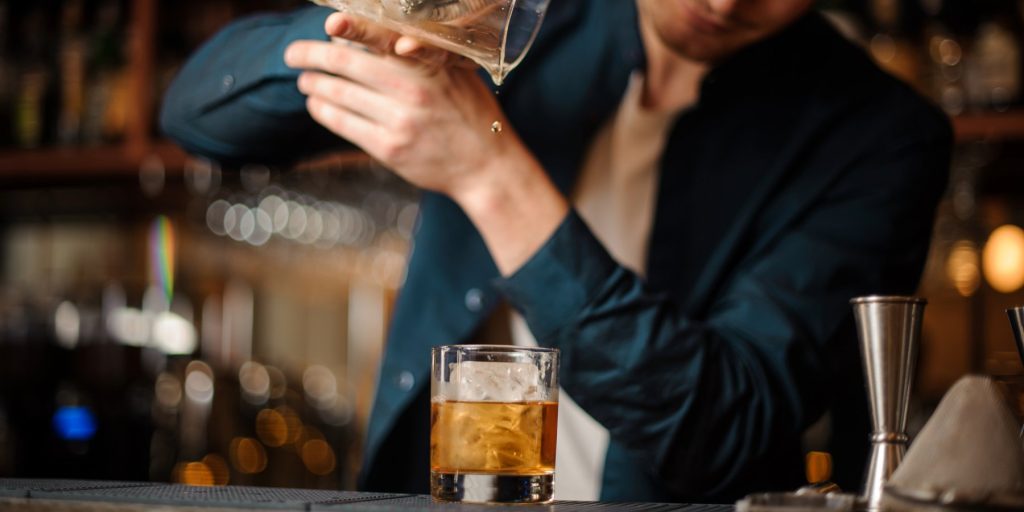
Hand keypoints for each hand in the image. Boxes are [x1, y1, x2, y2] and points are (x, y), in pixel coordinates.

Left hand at [284, 13, 528, 200]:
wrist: (487, 165)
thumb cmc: (470, 113)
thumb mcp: (454, 73)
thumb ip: (418, 55)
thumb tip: (369, 39)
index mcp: (428, 64)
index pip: (378, 36)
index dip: (347, 28)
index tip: (327, 25)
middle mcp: (412, 88)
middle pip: (345, 63)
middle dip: (311, 55)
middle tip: (294, 54)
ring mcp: (399, 120)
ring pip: (339, 94)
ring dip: (314, 84)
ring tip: (305, 80)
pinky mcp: (389, 148)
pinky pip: (343, 124)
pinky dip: (323, 110)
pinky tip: (317, 104)